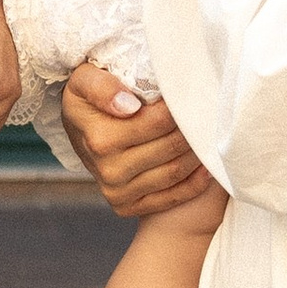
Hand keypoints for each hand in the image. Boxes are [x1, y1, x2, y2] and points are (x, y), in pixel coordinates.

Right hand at [61, 61, 214, 219]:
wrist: (79, 131)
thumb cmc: (89, 100)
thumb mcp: (84, 80)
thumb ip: (102, 86)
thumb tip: (128, 105)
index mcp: (101, 139)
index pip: (159, 122)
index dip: (180, 107)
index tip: (192, 95)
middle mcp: (108, 170)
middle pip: (171, 147)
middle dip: (193, 128)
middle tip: (207, 113)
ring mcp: (116, 192)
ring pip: (174, 172)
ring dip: (198, 153)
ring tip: (207, 134)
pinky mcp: (126, 207)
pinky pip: (171, 198)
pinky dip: (194, 183)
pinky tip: (206, 165)